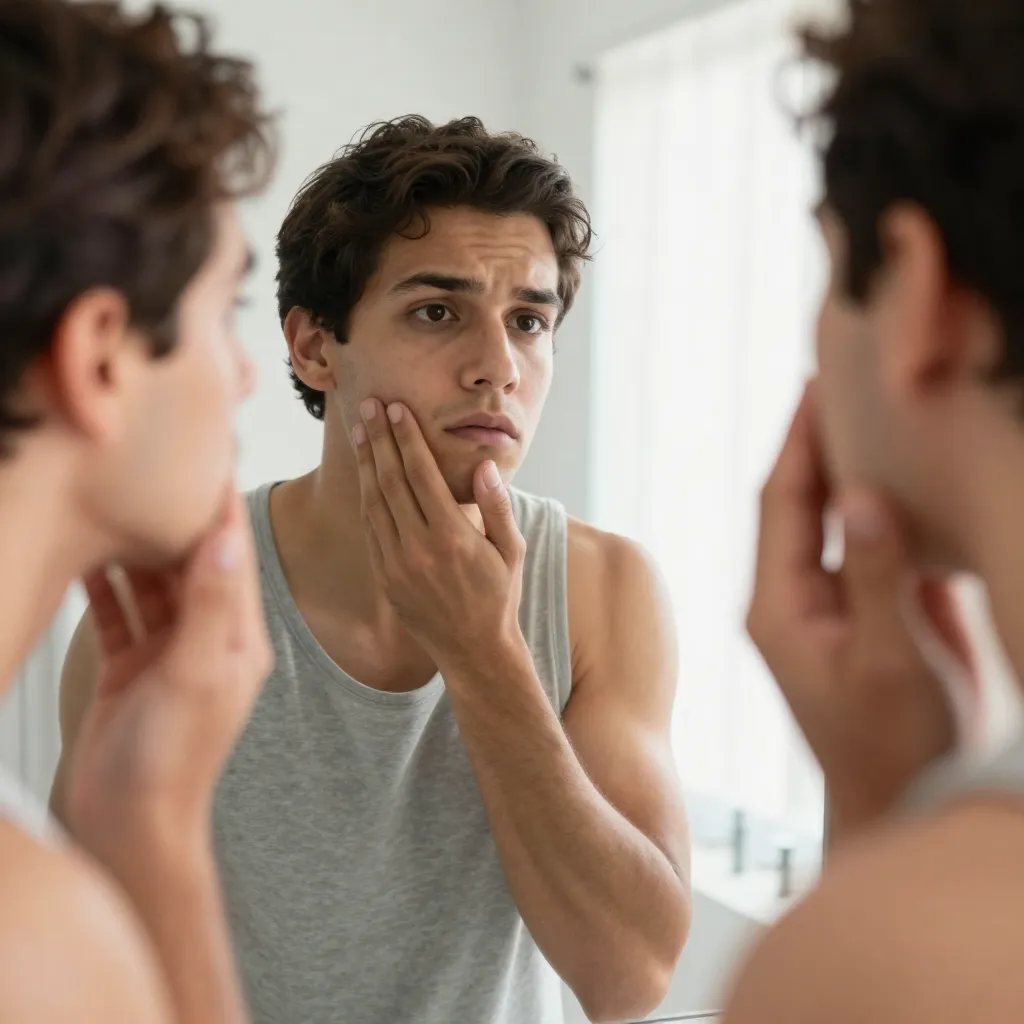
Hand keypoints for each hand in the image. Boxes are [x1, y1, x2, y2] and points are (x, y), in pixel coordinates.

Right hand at [67, 487, 271, 866]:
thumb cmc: (170, 763)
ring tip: (113, 503)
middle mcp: (206, 640)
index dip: (220, 509)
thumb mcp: (197, 675)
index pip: (232, 558)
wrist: (129, 826)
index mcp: (237, 638)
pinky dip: (103, 589)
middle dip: (174, 520)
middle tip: (153, 470)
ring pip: (151, 586)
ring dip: (133, 550)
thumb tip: (227, 539)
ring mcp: (166, 654)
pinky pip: (118, 616)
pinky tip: (86, 561)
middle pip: (191, 565)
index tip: (209, 459)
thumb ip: (212, 607)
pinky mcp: (130, 669)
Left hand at [353, 398, 525, 667]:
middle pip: (391, 480)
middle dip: (379, 439)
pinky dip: (366, 497)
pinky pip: (371, 528)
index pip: (422, 474)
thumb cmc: (498, 595)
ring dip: (366, 464)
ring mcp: (397, 563)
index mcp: (452, 536)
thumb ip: (497, 507)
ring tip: (360, 432)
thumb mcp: (510, 551)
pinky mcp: (385, 577)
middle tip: (369, 406)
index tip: (396, 410)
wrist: (473, 649)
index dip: (406, 438)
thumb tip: (485, 467)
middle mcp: (419, 547)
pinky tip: (365, 475)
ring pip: (374, 502)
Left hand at [745, 383, 979, 836]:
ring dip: (853, 460)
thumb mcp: (885, 663)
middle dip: (819, 436)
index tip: (818, 380)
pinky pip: (874, 536)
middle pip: (801, 495)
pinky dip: (890, 498)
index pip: (782, 500)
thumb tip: (861, 495)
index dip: (798, 439)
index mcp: (778, 602)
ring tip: (877, 401)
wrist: (904, 797)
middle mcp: (796, 590)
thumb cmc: (889, 745)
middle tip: (846, 371)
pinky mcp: (872, 604)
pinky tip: (914, 463)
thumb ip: (875, 580)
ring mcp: (833, 596)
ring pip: (837, 512)